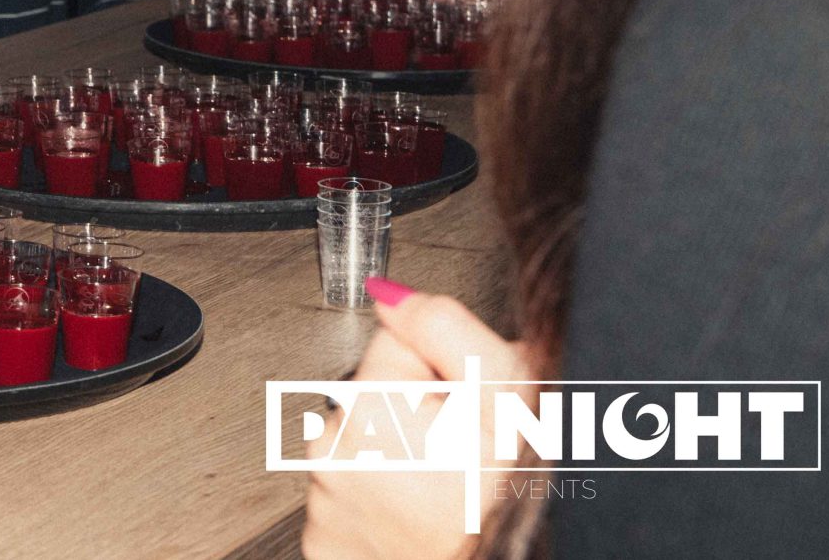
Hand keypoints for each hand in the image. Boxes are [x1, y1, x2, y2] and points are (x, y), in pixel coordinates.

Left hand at [302, 283, 531, 559]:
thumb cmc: (500, 511)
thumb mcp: (508, 403)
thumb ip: (451, 329)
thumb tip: (393, 294)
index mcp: (374, 403)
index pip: (394, 338)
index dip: (438, 368)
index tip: (459, 404)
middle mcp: (335, 445)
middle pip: (376, 390)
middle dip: (414, 409)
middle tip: (455, 452)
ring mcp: (323, 493)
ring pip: (362, 441)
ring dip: (394, 454)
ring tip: (437, 487)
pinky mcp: (319, 534)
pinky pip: (349, 493)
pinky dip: (376, 498)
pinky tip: (410, 513)